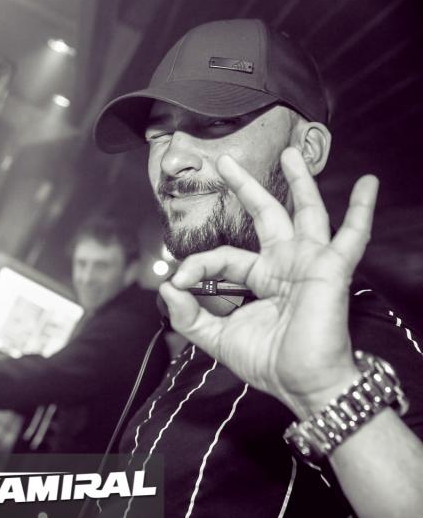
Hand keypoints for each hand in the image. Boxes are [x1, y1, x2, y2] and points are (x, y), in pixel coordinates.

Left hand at [159, 147, 377, 417]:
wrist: (303, 384)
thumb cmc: (268, 362)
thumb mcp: (216, 338)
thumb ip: (187, 315)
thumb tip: (166, 287)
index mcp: (259, 277)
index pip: (222, 255)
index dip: (197, 264)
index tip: (179, 279)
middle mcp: (284, 263)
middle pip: (264, 215)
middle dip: (246, 187)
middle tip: (225, 161)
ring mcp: (309, 262)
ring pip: (305, 212)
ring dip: (300, 181)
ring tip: (291, 152)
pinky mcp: (331, 269)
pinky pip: (351, 236)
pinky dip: (362, 210)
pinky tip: (370, 184)